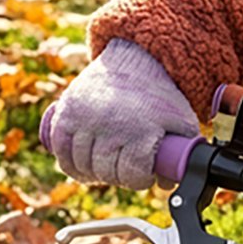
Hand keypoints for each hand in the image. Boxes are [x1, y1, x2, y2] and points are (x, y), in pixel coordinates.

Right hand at [40, 39, 198, 188]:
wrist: (136, 59)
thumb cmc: (161, 95)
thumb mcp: (182, 121)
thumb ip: (181, 154)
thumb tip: (167, 184)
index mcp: (141, 129)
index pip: (131, 175)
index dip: (139, 181)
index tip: (143, 175)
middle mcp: (110, 124)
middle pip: (105, 173)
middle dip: (118, 177)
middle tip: (126, 170)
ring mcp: (85, 119)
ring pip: (81, 165)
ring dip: (93, 172)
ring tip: (106, 167)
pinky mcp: (65, 113)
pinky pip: (60, 151)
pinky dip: (69, 163)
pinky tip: (82, 165)